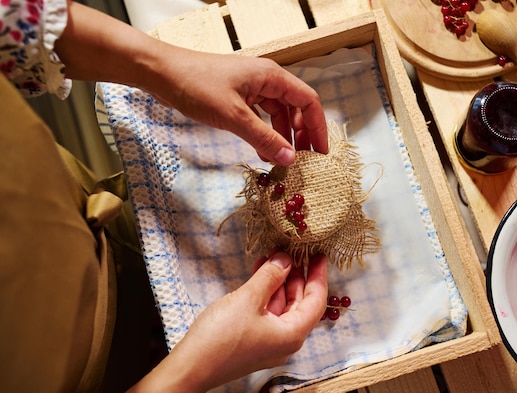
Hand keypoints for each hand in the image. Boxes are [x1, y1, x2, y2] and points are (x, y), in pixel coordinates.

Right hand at [93, 252, 327, 392]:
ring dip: (277, 282)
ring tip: (272, 256)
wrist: (191, 367)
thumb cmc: (221, 337)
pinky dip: (265, 292)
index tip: (318, 255)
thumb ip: (270, 276)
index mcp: (292, 334)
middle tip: (292, 251)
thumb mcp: (248, 299)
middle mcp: (285, 341)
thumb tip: (286, 259)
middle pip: (299, 303)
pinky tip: (258, 273)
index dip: (318, 276)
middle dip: (295, 275)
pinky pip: (267, 312)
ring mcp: (269, 342)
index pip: (316, 301)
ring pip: (281, 306)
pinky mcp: (253, 340)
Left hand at [150, 51, 328, 165]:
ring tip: (281, 162)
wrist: (161, 72)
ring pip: (277, 115)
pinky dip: (264, 134)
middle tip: (303, 162)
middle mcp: (266, 80)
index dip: (317, 128)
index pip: (308, 101)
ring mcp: (252, 88)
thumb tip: (290, 159)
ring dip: (281, 138)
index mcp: (272, 77)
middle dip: (301, 135)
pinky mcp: (238, 97)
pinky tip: (263, 152)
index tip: (320, 153)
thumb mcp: (233, 116)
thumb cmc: (196, 85)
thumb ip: (263, 138)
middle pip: (295, 109)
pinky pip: (260, 117)